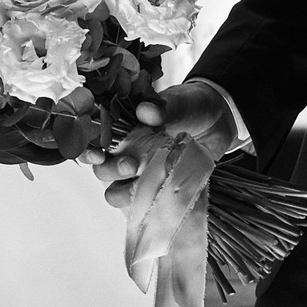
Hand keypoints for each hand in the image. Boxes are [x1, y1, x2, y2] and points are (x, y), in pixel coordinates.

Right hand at [95, 77, 241, 211]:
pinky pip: (144, 203)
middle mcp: (125, 151)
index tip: (98, 153)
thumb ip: (163, 107)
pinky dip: (148, 204)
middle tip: (131, 165)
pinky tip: (160, 198)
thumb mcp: (180, 102)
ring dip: (124, 192)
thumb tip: (146, 112)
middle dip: (110, 171)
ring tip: (145, 183)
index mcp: (121, 126)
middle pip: (101, 170)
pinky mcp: (157, 187)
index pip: (91, 140)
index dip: (88, 150)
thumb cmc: (191, 106)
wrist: (219, 122)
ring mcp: (140, 172)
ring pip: (116, 192)